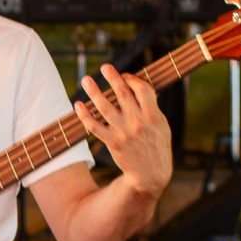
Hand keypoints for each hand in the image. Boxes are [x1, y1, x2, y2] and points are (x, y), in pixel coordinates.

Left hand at [76, 64, 172, 200]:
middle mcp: (138, 122)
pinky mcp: (112, 142)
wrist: (151, 174)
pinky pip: (95, 127)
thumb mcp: (162, 126)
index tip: (125, 76)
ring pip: (105, 107)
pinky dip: (85, 116)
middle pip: (123, 94)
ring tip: (86, 80)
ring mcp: (124, 132)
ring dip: (94, 92)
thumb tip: (142, 89)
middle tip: (104, 67)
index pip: (143, 90)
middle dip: (113, 78)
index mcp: (153, 115)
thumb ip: (152, 108)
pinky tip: (78, 106)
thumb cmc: (157, 147)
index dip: (133, 80)